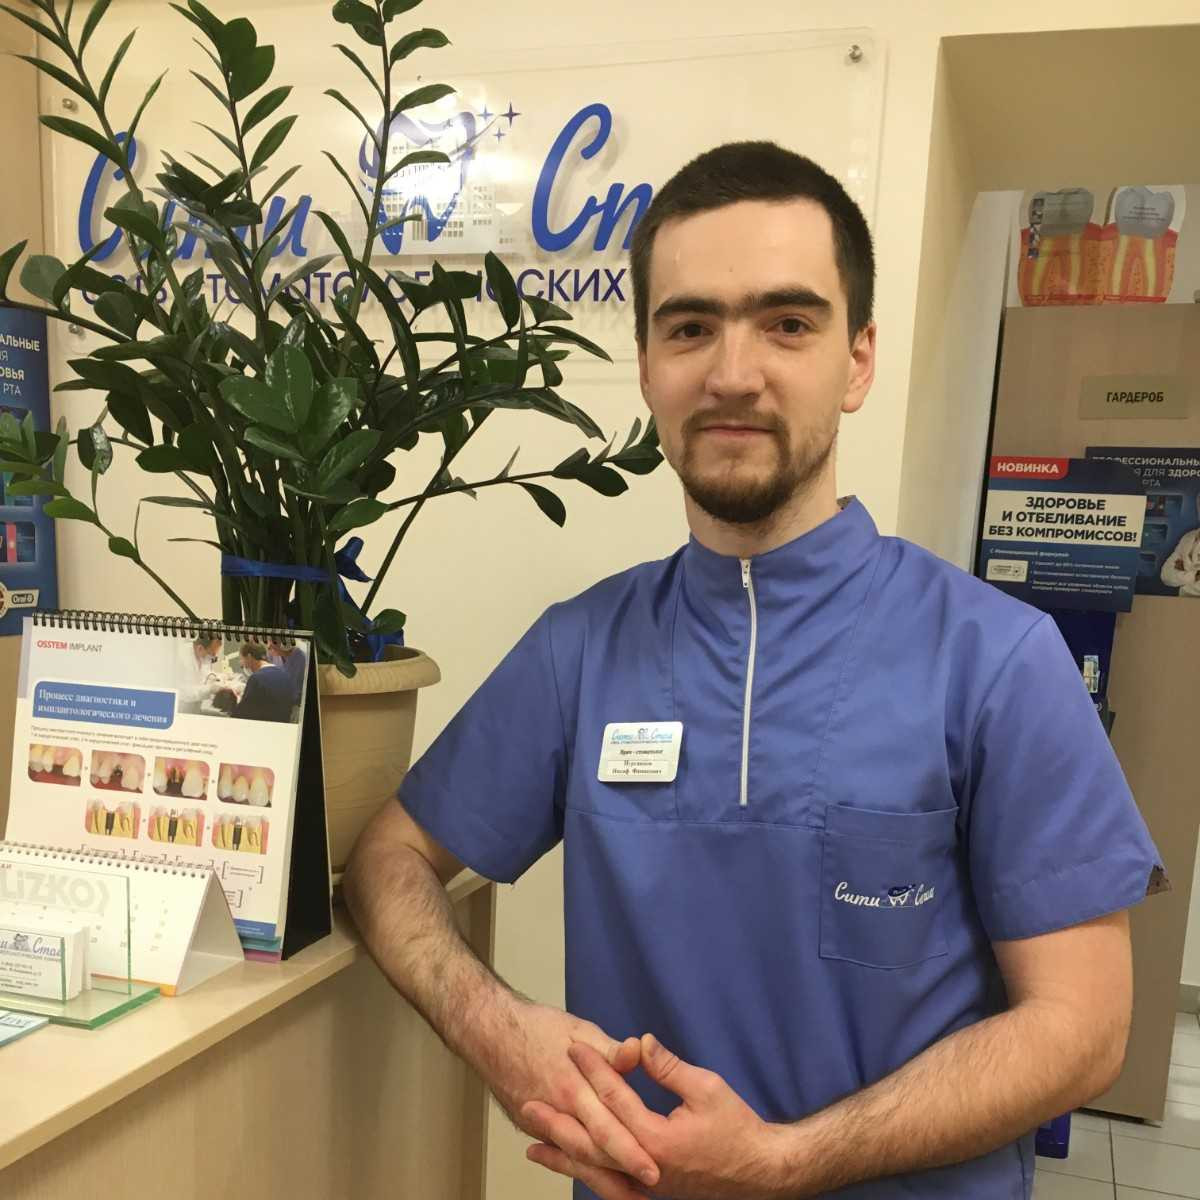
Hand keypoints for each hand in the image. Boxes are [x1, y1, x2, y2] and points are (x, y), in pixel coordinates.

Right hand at [468, 996, 660, 1189]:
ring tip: (626, 1195)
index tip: (654, 1168)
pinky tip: (592, 1179)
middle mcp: (558, 1110)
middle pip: (593, 1152)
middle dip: (620, 1175)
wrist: (489, 1033)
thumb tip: (635, 1051)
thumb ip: (608, 1049)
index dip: (631, 1150)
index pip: (607, 1126)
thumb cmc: (536, 1028)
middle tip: (647, 1191)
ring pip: (575, 1159)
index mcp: (573, 1086)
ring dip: (600, 1179)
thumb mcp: (579, 1030)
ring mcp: (542, 1122)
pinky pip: (558, 1152)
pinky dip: (575, 1168)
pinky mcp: (531, 1127)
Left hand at [524, 1034, 785, 1199]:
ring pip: (595, 1170)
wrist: (761, 1174)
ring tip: (533, 1145)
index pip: (614, 1100)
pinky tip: (571, 1165)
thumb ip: (669, 1068)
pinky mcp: (651, 1190)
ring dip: (563, 1156)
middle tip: (528, 1104)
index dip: (594, 1069)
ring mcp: (647, 1184)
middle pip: (591, 1143)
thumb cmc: (738, 1129)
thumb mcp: (707, 1088)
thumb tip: (640, 1042)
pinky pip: (610, 1183)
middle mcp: (645, 1168)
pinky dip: (586, 1173)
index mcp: (657, 1141)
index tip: (572, 1047)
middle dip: (558, 1122)